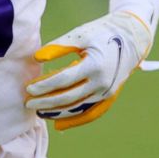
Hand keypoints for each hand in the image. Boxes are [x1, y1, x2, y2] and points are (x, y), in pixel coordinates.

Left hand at [25, 11, 151, 129]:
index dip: (44, 85)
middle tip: (27, 103)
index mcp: (94, 66)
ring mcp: (107, 93)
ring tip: (39, 112)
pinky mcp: (109, 97)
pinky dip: (75, 120)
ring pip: (78, 108)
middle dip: (46, 102)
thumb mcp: (80, 35)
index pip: (64, 80)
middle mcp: (102, 83)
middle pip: (69, 98)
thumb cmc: (101, 32)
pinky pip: (91, 113)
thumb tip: (37, 57)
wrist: (131, 38)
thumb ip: (58, 46)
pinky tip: (59, 125)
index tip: (28, 87)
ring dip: (57, 112)